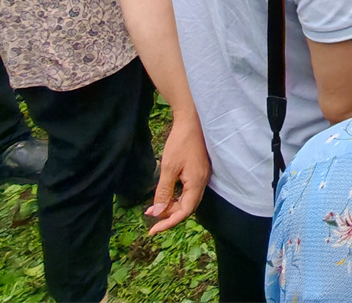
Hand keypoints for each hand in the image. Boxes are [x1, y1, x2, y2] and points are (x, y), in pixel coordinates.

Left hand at [145, 111, 209, 233]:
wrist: (193, 120)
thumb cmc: (181, 142)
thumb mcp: (168, 167)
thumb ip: (164, 191)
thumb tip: (158, 212)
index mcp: (197, 183)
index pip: (184, 212)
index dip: (169, 223)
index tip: (153, 231)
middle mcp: (202, 182)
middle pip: (187, 207)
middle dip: (168, 215)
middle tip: (149, 215)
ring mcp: (202, 176)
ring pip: (187, 199)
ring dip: (171, 205)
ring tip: (153, 206)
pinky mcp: (199, 171)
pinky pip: (188, 191)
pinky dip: (176, 196)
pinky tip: (166, 193)